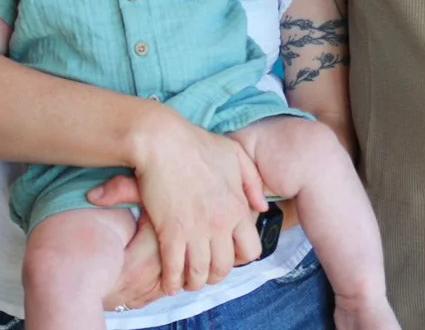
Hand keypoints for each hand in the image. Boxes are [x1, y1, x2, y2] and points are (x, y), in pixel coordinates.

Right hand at [88, 122, 266, 296]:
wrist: (162, 141)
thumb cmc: (197, 144)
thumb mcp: (235, 155)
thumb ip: (252, 181)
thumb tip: (262, 206)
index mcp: (237, 207)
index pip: (251, 250)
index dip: (241, 258)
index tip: (229, 255)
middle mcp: (220, 224)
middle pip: (224, 267)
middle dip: (215, 275)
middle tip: (206, 273)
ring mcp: (195, 231)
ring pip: (199, 273)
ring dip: (194, 282)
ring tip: (188, 281)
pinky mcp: (170, 233)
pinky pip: (174, 269)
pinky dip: (172, 282)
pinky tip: (169, 283)